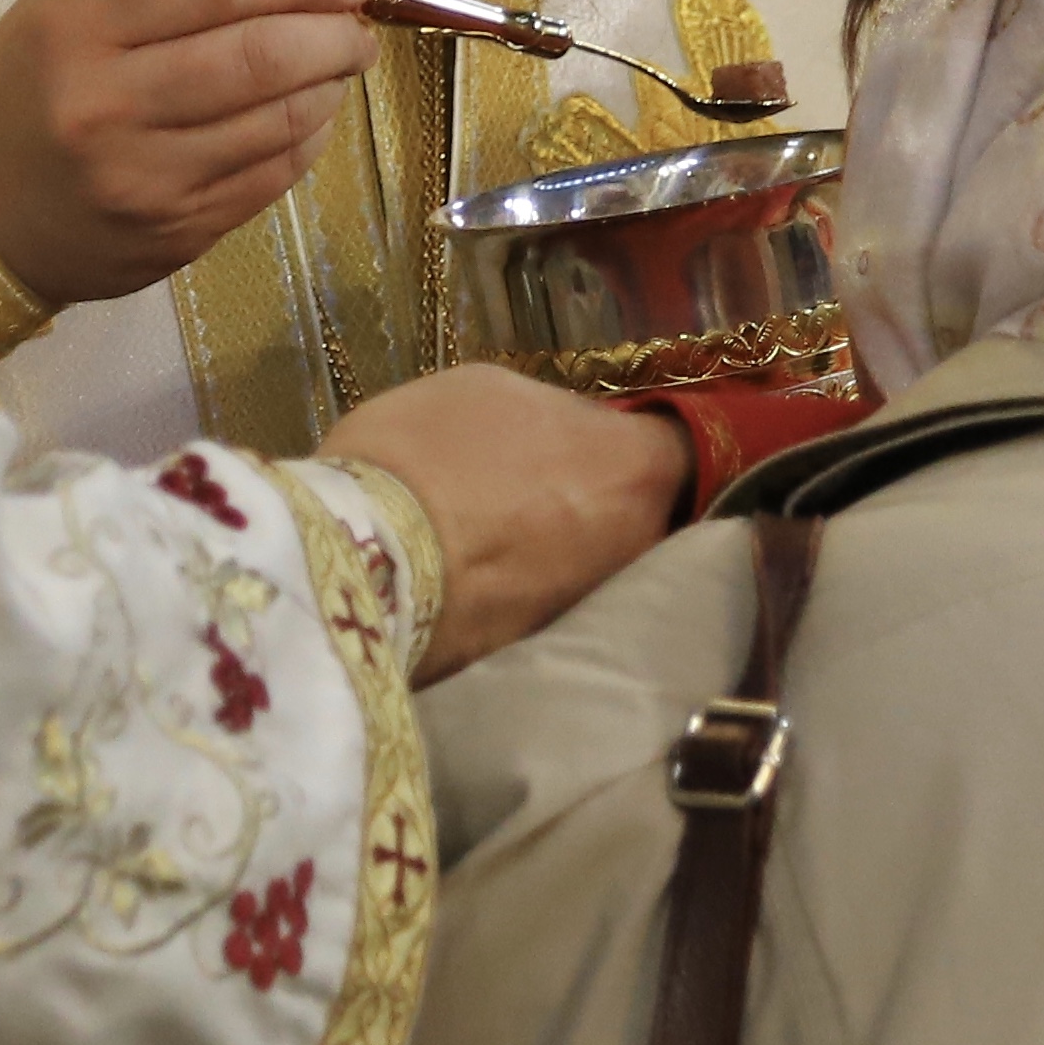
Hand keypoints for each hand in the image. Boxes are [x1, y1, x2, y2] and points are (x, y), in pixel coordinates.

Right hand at [0, 0, 378, 308]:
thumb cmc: (26, 87)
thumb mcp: (76, 0)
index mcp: (77, 33)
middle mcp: (110, 108)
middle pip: (259, 55)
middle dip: (332, 29)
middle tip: (358, 16)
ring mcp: (146, 180)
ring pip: (277, 121)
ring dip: (330, 83)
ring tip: (341, 57)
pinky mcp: (174, 234)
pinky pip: (271, 178)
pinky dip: (309, 137)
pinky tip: (313, 110)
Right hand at [322, 366, 677, 680]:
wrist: (358, 558)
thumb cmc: (425, 451)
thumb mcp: (488, 391)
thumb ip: (552, 414)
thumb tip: (570, 432)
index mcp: (632, 469)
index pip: (685, 450)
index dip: (654, 439)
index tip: (625, 433)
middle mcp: (632, 546)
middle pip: (644, 515)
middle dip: (613, 499)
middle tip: (560, 480)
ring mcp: (589, 607)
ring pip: (598, 566)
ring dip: (568, 548)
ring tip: (511, 530)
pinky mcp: (538, 652)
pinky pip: (548, 606)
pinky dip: (526, 590)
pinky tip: (483, 574)